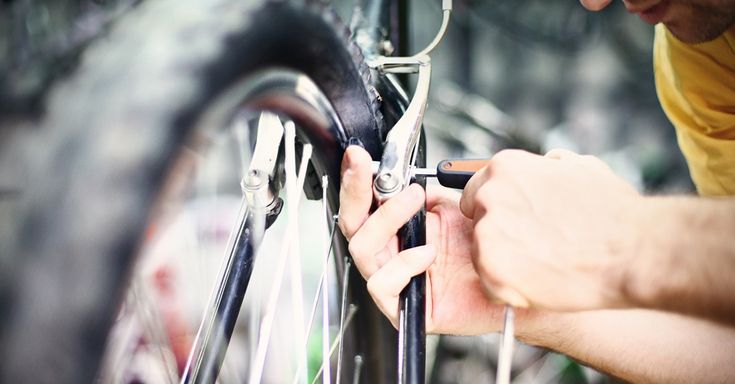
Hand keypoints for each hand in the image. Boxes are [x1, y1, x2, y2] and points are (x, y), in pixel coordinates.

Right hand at [338, 146, 504, 334]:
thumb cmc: (482, 255)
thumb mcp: (452, 210)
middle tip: (371, 172)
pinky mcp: (401, 307)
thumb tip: (405, 179)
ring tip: (415, 204)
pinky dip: (402, 265)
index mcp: (396, 230)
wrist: (507, 285)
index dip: (355, 179)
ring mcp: (392, 280)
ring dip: (386, 220)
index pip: (363, 204)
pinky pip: (382, 284)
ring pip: (362, 250)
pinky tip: (427, 254)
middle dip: (356, 192)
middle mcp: (389, 254)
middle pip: (351, 224)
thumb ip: (425, 194)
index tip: (357, 157)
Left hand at [460, 149, 642, 310]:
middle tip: (535, 249)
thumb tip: (544, 165)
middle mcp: (491, 194)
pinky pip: (489, 283)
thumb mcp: (582, 167)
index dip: (497, 212)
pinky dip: (509, 290)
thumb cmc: (614, 212)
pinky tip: (539, 284)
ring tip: (544, 267)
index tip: (514, 225)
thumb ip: (551, 166)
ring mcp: (488, 230)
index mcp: (507, 168)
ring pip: (482, 254)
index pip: (477, 190)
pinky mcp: (491, 265)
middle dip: (501, 237)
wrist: (633, 249)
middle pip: (478, 223)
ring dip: (505, 264)